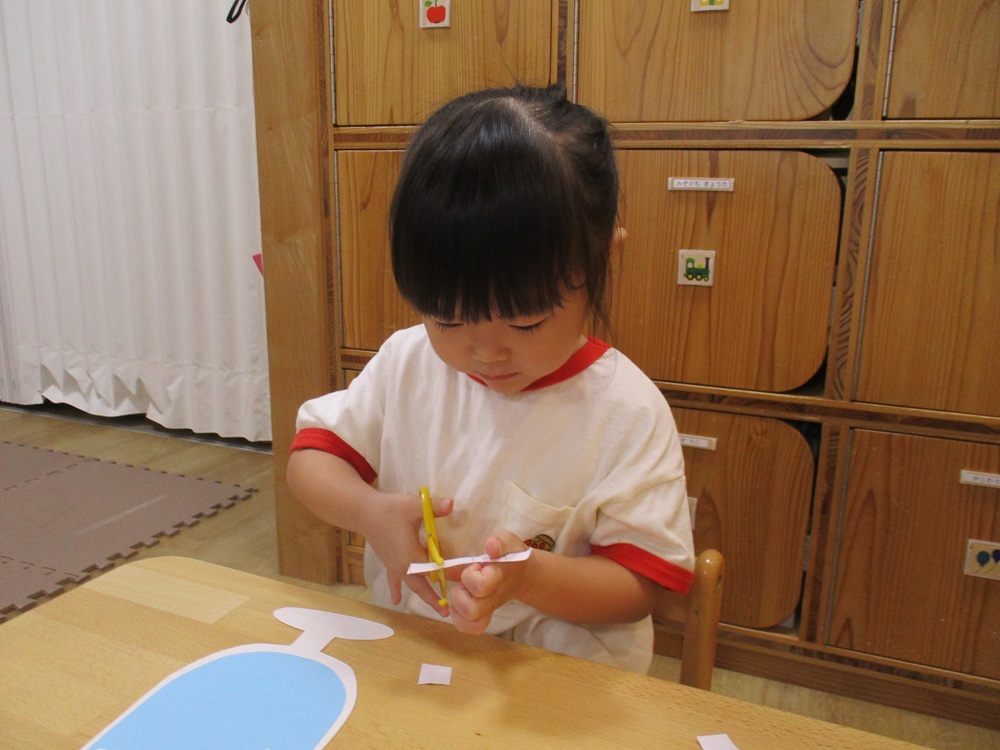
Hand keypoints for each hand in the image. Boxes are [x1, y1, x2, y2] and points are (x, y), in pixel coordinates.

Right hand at [363, 491, 453, 616]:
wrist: (364, 512)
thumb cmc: (390, 509)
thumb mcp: (414, 505)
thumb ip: (434, 507)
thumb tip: (452, 504)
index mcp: (412, 556)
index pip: (437, 568)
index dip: (451, 571)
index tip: (466, 576)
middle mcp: (404, 566)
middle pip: (424, 585)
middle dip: (436, 597)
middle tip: (449, 611)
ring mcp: (395, 566)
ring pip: (413, 585)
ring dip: (424, 596)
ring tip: (437, 610)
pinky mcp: (389, 563)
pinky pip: (394, 580)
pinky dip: (396, 590)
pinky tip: (396, 601)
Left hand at [448, 531, 529, 634]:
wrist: (521, 574)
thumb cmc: (510, 555)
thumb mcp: (508, 541)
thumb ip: (500, 542)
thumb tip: (490, 547)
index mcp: (498, 578)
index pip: (481, 586)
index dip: (471, 576)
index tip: (476, 565)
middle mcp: (492, 598)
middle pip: (472, 610)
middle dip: (461, 594)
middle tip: (465, 581)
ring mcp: (487, 610)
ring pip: (469, 622)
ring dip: (458, 606)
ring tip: (463, 592)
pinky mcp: (482, 616)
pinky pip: (467, 627)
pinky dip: (459, 618)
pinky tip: (459, 603)